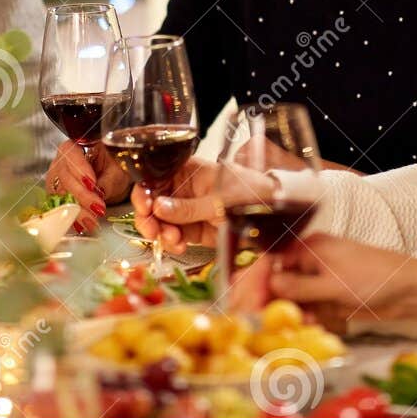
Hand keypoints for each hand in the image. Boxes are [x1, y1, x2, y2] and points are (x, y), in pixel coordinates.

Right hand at [45, 141, 127, 231]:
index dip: (79, 169)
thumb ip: (107, 181)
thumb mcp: (116, 172)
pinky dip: (71, 217)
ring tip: (92, 221)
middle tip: (98, 208)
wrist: (111, 181)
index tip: (92, 184)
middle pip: (64, 177)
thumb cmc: (114, 170)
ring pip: (60, 194)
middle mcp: (62, 161)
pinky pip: (58, 207)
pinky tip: (81, 225)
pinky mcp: (56, 195)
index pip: (71, 154)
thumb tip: (99, 192)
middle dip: (81, 195)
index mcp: (77, 146)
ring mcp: (56, 178)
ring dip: (76, 210)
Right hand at [133, 160, 277, 252]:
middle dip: (149, 219)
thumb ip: (187, 206)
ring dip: (161, 234)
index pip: (154, 179)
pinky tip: (179, 246)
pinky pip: (174, 235)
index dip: (144, 193)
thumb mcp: (217, 200)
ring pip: (160, 222)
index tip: (144, 208)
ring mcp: (186, 210)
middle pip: (151, 203)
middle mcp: (182, 189)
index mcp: (186, 171)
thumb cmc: (249, 194)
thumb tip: (158, 207)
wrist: (273, 211)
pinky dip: (172, 243)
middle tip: (153, 232)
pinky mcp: (193, 228)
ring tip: (174, 241)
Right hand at [266, 233, 416, 325]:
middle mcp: (312, 261)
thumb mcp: (331, 285)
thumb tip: (271, 285)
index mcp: (310, 248)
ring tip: (284, 326)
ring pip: (294, 296)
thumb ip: (299, 287)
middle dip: (270, 300)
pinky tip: (308, 324)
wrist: (409, 291)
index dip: (257, 282)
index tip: (246, 303)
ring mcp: (322, 279)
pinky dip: (306, 315)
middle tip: (258, 320)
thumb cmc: (372, 277)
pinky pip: (310, 306)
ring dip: (289, 311)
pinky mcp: (332, 296)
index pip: (272, 262)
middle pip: (281, 281)